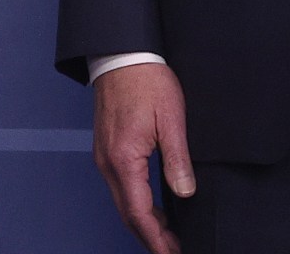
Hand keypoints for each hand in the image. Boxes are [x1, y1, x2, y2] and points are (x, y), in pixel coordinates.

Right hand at [93, 62, 194, 253]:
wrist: (121, 55)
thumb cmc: (146, 81)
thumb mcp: (171, 119)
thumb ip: (177, 159)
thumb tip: (185, 192)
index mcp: (124, 159)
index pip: (139, 212)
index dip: (156, 239)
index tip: (172, 253)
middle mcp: (108, 162)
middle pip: (127, 213)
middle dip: (150, 237)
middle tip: (173, 251)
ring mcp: (104, 156)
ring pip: (122, 201)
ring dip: (143, 222)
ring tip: (167, 236)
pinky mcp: (106, 149)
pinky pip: (119, 187)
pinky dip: (135, 204)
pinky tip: (151, 208)